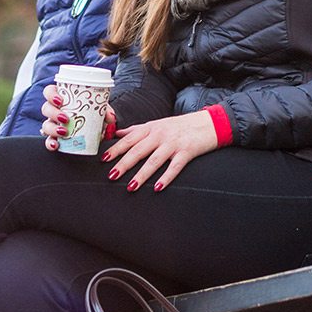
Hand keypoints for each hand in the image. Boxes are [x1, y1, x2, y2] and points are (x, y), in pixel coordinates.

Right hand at [41, 84, 115, 151]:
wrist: (94, 127)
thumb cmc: (91, 112)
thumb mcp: (98, 108)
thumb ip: (105, 110)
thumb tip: (111, 117)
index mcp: (62, 98)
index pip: (49, 92)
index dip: (51, 95)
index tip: (60, 100)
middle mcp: (54, 110)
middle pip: (46, 108)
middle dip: (53, 113)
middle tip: (65, 118)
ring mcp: (53, 123)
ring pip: (45, 125)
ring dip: (52, 129)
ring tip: (64, 132)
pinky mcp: (54, 136)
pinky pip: (48, 140)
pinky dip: (50, 143)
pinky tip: (56, 145)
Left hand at [102, 111, 217, 191]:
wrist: (208, 123)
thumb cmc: (180, 125)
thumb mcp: (157, 123)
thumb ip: (137, 129)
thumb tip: (117, 134)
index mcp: (151, 128)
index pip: (129, 139)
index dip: (116, 149)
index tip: (103, 159)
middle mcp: (160, 135)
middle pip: (138, 150)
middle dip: (124, 164)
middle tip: (111, 175)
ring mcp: (173, 143)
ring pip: (154, 160)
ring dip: (141, 175)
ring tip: (130, 186)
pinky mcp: (187, 152)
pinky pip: (175, 167)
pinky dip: (166, 177)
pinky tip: (158, 188)